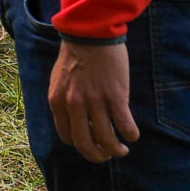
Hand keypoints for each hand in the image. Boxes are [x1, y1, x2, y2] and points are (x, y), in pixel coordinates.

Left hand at [50, 40, 139, 161]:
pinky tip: (133, 134)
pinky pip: (125, 125)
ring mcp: (94, 101)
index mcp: (57, 101)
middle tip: (108, 156)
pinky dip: (131, 134)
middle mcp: (73, 104)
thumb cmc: (75, 56)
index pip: (67, 136)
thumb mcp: (60, 81)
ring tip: (123, 148)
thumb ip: (65, 101)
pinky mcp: (115, 96)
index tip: (92, 145)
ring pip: (106, 139)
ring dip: (116, 149)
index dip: (81, 146)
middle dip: (98, 156)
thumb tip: (77, 121)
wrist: (88, 34)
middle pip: (86, 144)